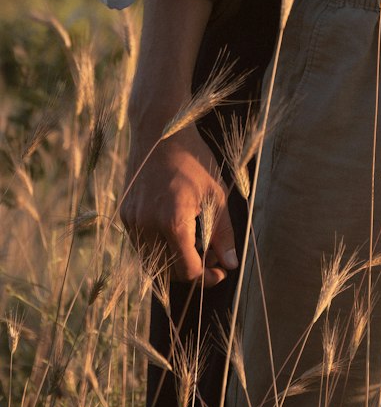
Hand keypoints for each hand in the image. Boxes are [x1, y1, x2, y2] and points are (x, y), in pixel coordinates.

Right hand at [121, 120, 237, 286]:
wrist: (160, 131)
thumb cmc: (193, 160)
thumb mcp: (216, 194)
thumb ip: (223, 233)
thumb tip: (230, 263)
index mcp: (172, 221)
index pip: (187, 270)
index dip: (206, 276)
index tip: (220, 270)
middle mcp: (147, 225)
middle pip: (168, 271)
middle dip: (192, 270)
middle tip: (212, 258)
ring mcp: (132, 221)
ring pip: (152, 261)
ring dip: (173, 261)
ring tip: (194, 245)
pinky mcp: (124, 214)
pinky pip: (141, 244)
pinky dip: (159, 246)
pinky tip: (175, 231)